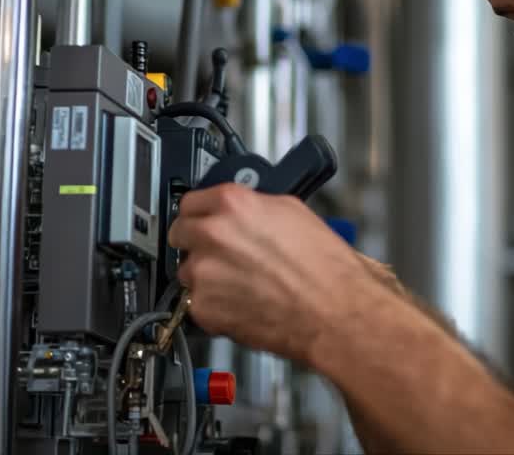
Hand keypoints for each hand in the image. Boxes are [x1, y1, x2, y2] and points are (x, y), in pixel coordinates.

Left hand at [166, 183, 380, 362]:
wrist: (333, 312)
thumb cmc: (324, 268)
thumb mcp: (294, 213)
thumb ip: (255, 208)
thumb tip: (242, 211)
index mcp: (233, 204)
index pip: (190, 201)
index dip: (201, 213)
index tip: (204, 220)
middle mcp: (212, 234)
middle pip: (180, 233)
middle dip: (198, 243)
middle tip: (222, 253)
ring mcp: (204, 272)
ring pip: (188, 270)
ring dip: (207, 275)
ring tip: (243, 282)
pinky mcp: (203, 307)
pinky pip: (197, 302)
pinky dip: (215, 304)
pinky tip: (244, 301)